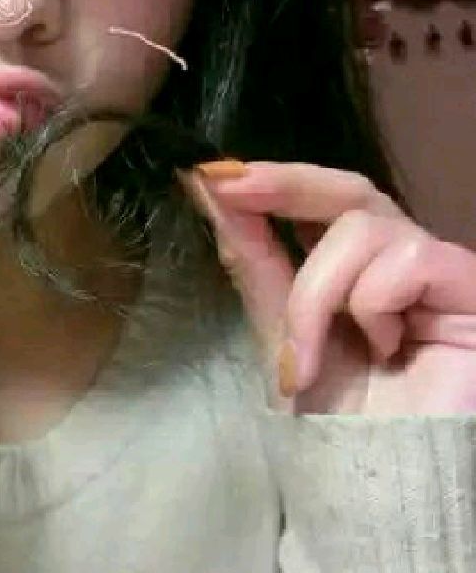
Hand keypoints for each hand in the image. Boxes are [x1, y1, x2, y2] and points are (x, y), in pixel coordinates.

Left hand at [176, 160, 475, 415]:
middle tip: (232, 185)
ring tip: (312, 354)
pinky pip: (408, 258)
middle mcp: (401, 261)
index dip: (274, 181)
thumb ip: (255, 258)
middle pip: (349, 191)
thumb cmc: (337, 420)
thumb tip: (210, 187)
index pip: (322, 202)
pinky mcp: (471, 289)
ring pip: (363, 228)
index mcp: (357, 269)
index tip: (212, 174)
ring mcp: (438, 273)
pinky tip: (384, 347)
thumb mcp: (279, 327)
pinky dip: (370, 302)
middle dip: (285, 184)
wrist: (382, 486)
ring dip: (317, 291)